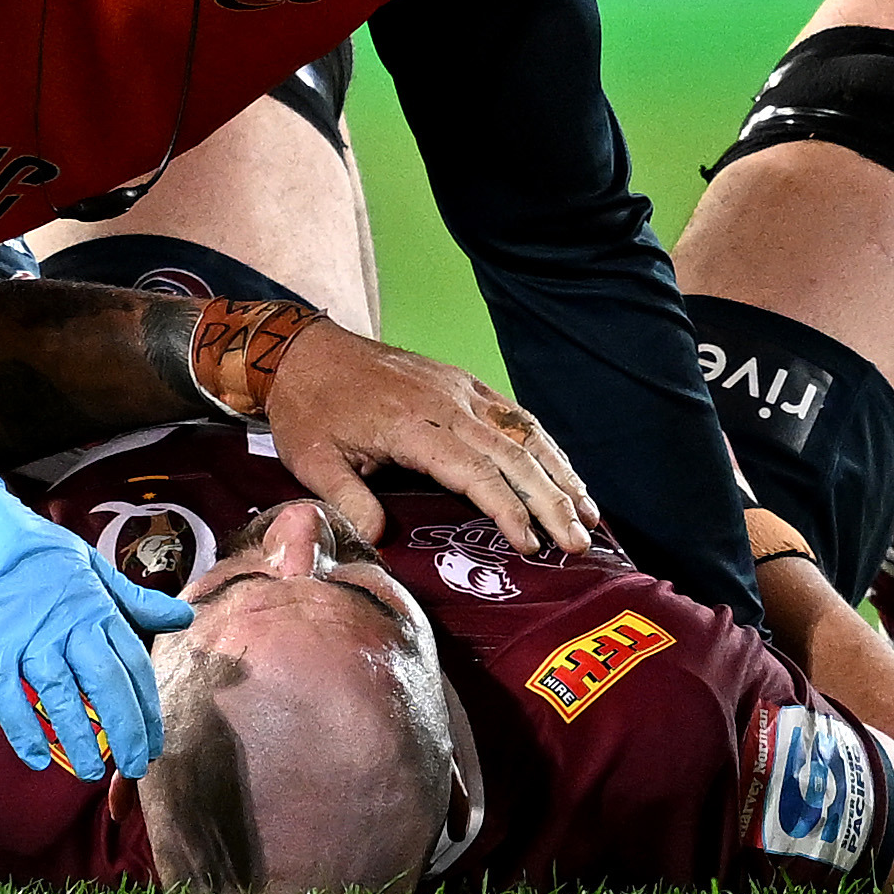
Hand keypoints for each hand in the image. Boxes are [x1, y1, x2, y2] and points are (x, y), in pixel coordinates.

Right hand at [0, 469, 193, 774]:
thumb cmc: (24, 544)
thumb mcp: (85, 562)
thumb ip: (131, 597)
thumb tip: (184, 616)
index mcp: (94, 605)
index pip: (134, 663)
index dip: (147, 706)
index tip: (155, 738)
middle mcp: (67, 625)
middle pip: (107, 686)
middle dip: (126, 731)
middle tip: (135, 767)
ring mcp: (26, 638)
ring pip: (62, 699)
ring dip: (79, 741)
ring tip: (90, 772)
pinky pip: (9, 699)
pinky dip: (23, 732)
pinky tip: (36, 758)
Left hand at [263, 320, 597, 555]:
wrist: (305, 350)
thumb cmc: (309, 409)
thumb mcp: (313, 460)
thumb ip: (348, 500)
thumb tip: (380, 539)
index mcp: (413, 424)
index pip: (475, 470)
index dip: (507, 507)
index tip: (530, 542)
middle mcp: (447, 402)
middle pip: (513, 453)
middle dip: (551, 499)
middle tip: (577, 542)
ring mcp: (461, 388)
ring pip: (524, 431)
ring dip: (560, 473)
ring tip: (589, 513)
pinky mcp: (464, 383)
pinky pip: (515, 414)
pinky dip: (545, 445)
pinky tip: (563, 472)